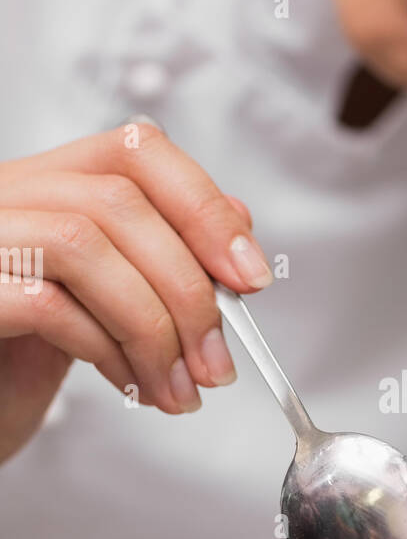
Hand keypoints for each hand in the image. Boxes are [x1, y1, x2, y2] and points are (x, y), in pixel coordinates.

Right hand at [0, 121, 271, 463]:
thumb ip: (157, 259)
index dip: (204, 208)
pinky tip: (127, 385)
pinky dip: (105, 349)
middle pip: (119, 201)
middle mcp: (4, 198)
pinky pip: (44, 302)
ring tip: (177, 388)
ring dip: (152, 328)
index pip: (136, 150)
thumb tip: (237, 231)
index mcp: (45, 187)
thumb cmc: (21, 366)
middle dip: (188, 289)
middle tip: (216, 361)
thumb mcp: (102, 304)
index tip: (250, 275)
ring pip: (84, 243)